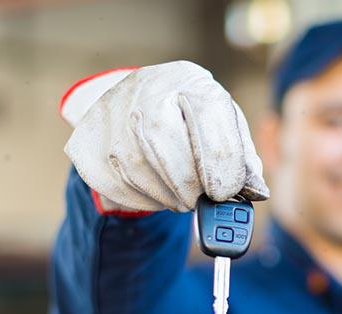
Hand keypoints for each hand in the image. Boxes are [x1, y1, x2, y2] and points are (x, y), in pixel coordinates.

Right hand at [64, 61, 268, 212]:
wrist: (140, 101)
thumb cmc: (193, 119)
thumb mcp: (223, 126)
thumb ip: (242, 158)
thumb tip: (255, 193)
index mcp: (188, 81)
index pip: (205, 115)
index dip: (218, 161)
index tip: (224, 193)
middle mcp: (145, 89)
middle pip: (162, 142)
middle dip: (186, 184)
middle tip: (198, 203)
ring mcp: (110, 113)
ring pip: (135, 167)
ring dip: (164, 196)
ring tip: (179, 198)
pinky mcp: (86, 139)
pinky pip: (112, 182)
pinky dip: (139, 200)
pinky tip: (155, 195)